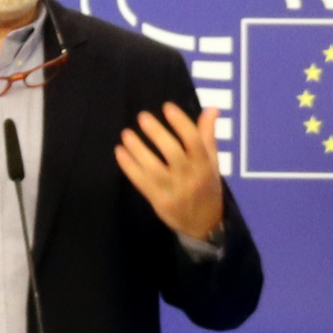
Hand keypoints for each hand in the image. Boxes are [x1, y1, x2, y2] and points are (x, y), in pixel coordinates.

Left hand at [112, 101, 226, 243]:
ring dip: (138, 149)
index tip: (167, 107)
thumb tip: (212, 108)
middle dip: (157, 133)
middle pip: (173, 153)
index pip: (194, 141)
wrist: (204, 225)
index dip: (181, 123)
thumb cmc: (206, 187)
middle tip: (142, 117)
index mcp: (205, 166)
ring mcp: (174, 191)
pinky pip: (141, 182)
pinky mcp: (159, 201)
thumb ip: (208, 136)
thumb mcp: (212, 163)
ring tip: (126, 134)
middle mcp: (190, 178)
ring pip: (154, 168)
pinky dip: (129, 166)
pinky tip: (120, 152)